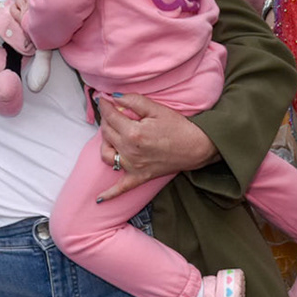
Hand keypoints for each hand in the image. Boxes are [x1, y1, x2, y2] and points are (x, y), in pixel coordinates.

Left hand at [96, 93, 220, 200]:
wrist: (197, 146)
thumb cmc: (178, 126)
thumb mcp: (156, 108)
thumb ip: (133, 100)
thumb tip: (112, 97)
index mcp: (133, 133)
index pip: (110, 116)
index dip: (104, 105)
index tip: (102, 99)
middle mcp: (129, 151)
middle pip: (106, 133)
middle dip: (106, 120)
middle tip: (112, 113)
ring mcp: (133, 166)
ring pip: (106, 155)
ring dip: (105, 143)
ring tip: (112, 134)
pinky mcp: (139, 177)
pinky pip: (121, 188)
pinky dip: (109, 194)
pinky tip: (98, 199)